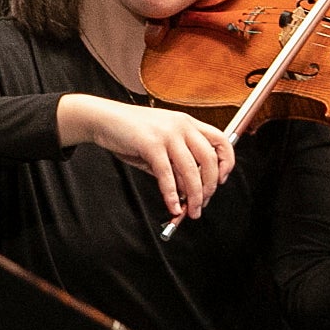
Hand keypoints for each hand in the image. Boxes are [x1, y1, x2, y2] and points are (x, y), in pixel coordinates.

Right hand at [60, 95, 235, 220]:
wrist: (103, 118)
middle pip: (209, 159)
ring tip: (190, 211)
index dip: (226, 162)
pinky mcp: (151, 144)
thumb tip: (188, 191)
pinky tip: (172, 206)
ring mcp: (167, 134)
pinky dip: (171, 195)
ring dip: (193, 196)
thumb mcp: (160, 144)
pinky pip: (166, 175)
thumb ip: (176, 164)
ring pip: (190, 170)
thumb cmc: (130, 132)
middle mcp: (182, 125)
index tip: (222, 180)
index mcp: (187, 122)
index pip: (221, 140)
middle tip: (203, 203)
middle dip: (209, 187)